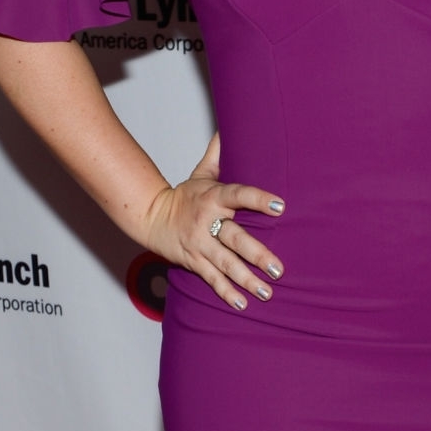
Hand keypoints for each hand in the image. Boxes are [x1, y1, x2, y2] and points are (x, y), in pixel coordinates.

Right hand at [138, 132, 285, 310]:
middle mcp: (207, 222)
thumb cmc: (183, 196)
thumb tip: (229, 126)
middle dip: (257, 254)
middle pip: (235, 239)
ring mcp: (199, 245)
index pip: (239, 195)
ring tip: (268, 291)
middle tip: (278, 267)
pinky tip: (243, 303)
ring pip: (226, 264)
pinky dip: (226, 292)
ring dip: (247, 279)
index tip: (280, 206)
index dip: (259, 200)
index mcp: (213, 198)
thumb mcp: (200, 174)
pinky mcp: (194, 262)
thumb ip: (218, 154)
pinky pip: (212, 279)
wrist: (149, 217)